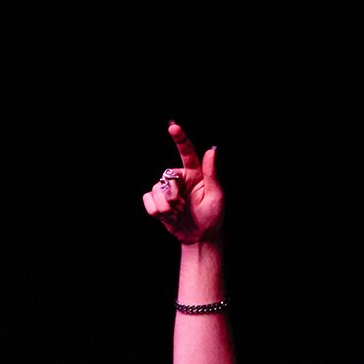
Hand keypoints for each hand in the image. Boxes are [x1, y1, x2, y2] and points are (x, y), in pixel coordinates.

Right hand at [144, 122, 222, 244]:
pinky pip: (147, 200)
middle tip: (183, 208)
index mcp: (195, 173)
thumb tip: (211, 150)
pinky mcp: (157, 201)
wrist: (200, 236)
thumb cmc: (212, 216)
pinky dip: (157, 212)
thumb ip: (212, 174)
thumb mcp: (216, 196)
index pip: (186, 152)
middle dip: (172, 197)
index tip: (173, 127)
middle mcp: (179, 178)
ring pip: (155, 190)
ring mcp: (166, 189)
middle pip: (165, 177)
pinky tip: (169, 218)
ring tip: (178, 214)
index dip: (180, 138)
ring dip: (166, 208)